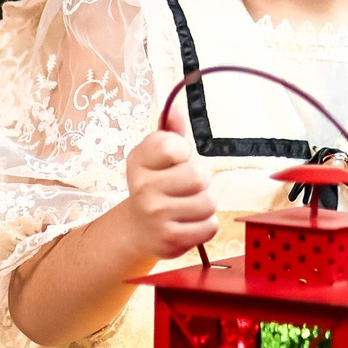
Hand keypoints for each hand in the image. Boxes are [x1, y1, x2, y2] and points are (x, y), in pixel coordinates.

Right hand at [120, 120, 215, 261]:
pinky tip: (189, 223)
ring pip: (208, 202)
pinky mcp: (169, 239)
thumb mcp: (156, 156)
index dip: (184, 151)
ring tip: (189, 205)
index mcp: (139, 160)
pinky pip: (209, 226)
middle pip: (199, 175)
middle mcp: (142, 187)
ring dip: (205, 204)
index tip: (177, 159)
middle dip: (202, 181)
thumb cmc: (156, 185)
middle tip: (188, 186)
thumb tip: (175, 108)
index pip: (173, 145)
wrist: (138, 229)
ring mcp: (155, 215)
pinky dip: (205, 225)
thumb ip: (170, 131)